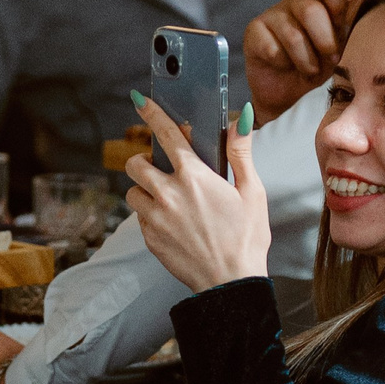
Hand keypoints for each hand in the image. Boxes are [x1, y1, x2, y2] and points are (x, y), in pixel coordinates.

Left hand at [122, 95, 268, 293]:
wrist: (231, 283)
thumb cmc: (247, 238)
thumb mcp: (252, 192)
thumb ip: (241, 153)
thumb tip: (242, 118)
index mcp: (195, 177)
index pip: (166, 135)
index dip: (151, 113)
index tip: (139, 100)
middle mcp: (169, 194)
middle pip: (135, 163)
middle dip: (143, 160)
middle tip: (158, 168)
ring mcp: (156, 218)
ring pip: (132, 192)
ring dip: (143, 190)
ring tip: (165, 198)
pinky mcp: (150, 239)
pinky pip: (140, 218)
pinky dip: (150, 215)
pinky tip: (172, 223)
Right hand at [241, 0, 352, 124]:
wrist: (287, 92)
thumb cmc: (318, 66)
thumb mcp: (340, 49)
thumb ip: (348, 30)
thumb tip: (361, 16)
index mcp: (322, 1)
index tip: (342, 24)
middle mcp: (297, 2)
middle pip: (311, 9)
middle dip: (324, 41)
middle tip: (330, 60)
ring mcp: (273, 14)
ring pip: (292, 34)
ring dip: (306, 61)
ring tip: (309, 70)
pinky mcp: (253, 31)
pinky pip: (271, 48)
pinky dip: (283, 64)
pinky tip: (284, 66)